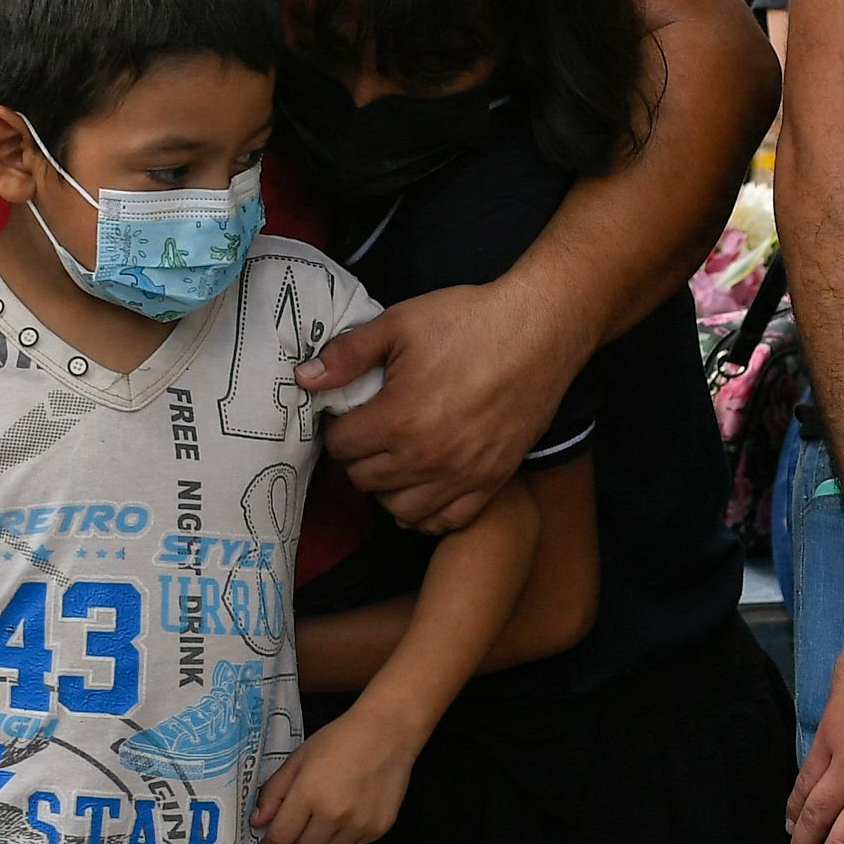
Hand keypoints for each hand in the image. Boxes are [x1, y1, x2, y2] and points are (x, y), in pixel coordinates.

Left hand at [254, 717, 417, 843]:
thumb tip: (258, 821)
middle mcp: (334, 814)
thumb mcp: (298, 759)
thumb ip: (274, 792)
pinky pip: (354, 843)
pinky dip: (350, 831)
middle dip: (301, 834)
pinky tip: (356, 805)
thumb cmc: (340, 740)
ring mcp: (359, 824)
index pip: (281, 837)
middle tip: (310, 812)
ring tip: (336, 806)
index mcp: (308, 794)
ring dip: (326, 835)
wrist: (386, 732)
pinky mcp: (379, 828)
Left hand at [306, 284, 569, 536]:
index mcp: (398, 420)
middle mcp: (427, 458)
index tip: (347, 413)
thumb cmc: (469, 322)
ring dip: (387, 486)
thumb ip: (348, 355)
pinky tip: (422, 488)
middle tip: (368, 432)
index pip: (341, 446)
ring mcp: (461, 476)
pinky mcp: (490, 482)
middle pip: (364, 480)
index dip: (337, 427)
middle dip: (358, 456)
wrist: (540, 331)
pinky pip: (445, 521)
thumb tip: (304, 379)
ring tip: (393, 458)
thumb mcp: (399, 323)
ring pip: (399, 508)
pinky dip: (426, 512)